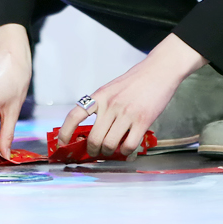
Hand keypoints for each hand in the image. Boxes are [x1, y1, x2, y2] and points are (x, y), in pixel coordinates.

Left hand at [57, 33, 206, 158]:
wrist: (159, 71)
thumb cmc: (136, 81)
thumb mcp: (112, 89)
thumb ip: (101, 106)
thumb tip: (92, 131)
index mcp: (100, 96)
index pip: (75, 115)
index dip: (65, 132)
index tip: (62, 143)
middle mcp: (111, 105)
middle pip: (93, 138)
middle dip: (93, 150)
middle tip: (96, 152)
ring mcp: (127, 113)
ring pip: (109, 144)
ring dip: (109, 152)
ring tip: (112, 150)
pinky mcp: (143, 121)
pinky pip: (128, 145)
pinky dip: (126, 152)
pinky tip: (127, 148)